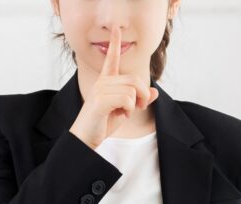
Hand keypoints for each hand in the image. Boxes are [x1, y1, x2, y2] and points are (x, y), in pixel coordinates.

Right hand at [69, 24, 158, 148]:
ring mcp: (100, 90)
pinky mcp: (101, 100)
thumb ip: (139, 100)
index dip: (115, 43)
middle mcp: (102, 82)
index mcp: (106, 81)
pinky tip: (120, 115)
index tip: (115, 29)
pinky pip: (127, 99)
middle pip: (135, 80)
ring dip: (134, 105)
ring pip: (132, 90)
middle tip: (139, 107)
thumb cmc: (102, 123)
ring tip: (124, 113)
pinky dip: (129, 109)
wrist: (86, 138)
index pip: (111, 58)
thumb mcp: (125, 110)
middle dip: (142, 95)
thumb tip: (154, 91)